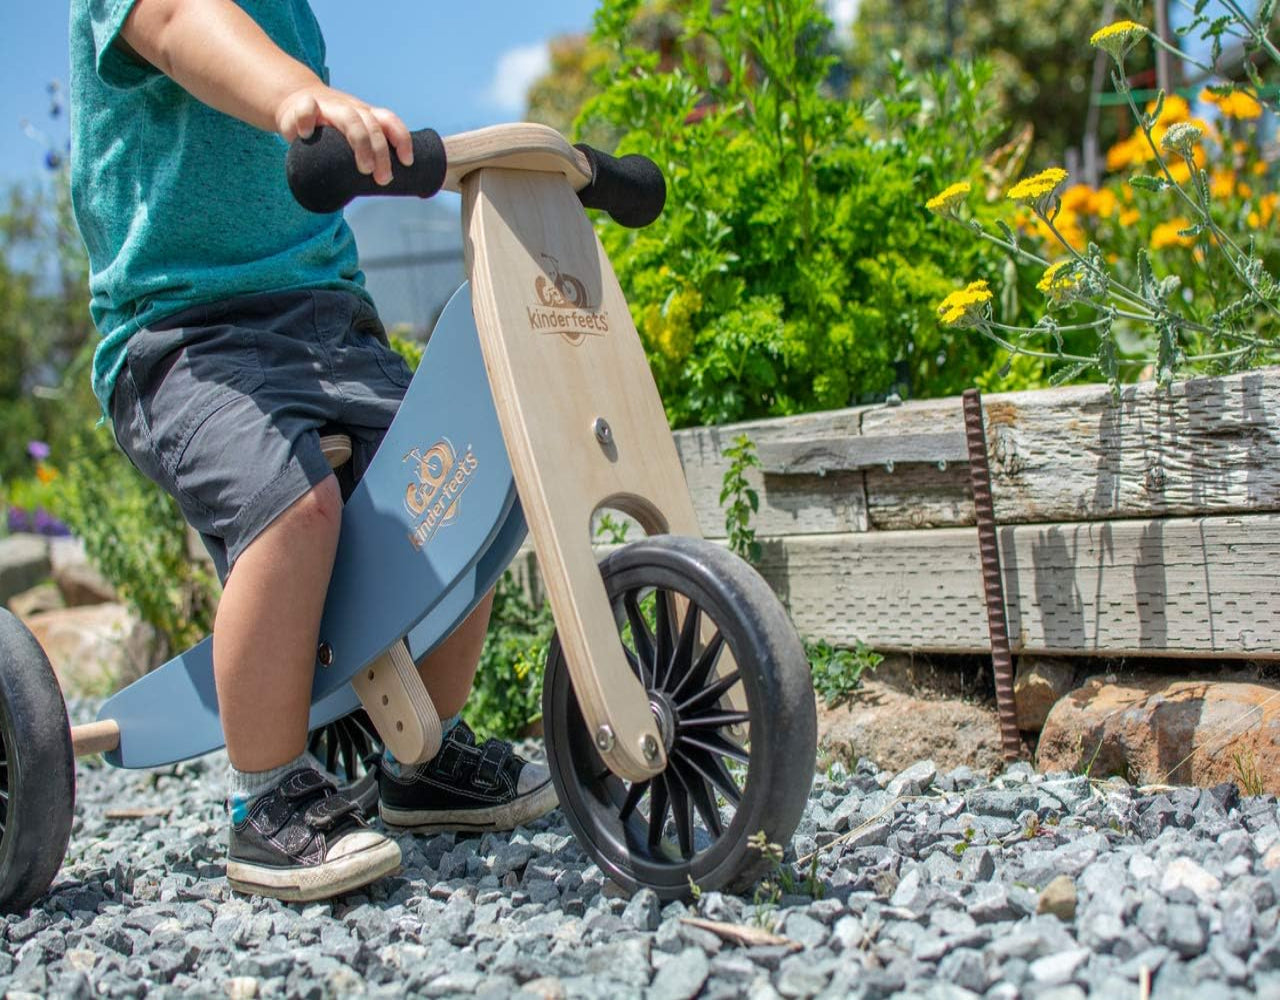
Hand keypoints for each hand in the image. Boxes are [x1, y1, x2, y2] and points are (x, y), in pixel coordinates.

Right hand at [276, 85, 412, 185]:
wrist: (294, 100)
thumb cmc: (328, 129)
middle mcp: (350, 109)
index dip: (401, 138)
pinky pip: (307, 108)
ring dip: (361, 143)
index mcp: (364, 116)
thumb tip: (381, 188)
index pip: (388, 121)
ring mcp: (328, 107)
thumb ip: (363, 156)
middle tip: (383, 179)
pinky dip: (307, 120)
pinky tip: (307, 135)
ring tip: (364, 168)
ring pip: (350, 118)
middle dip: (382, 153)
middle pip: (372, 125)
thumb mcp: (349, 138)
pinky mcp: (302, 106)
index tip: (408, 162)